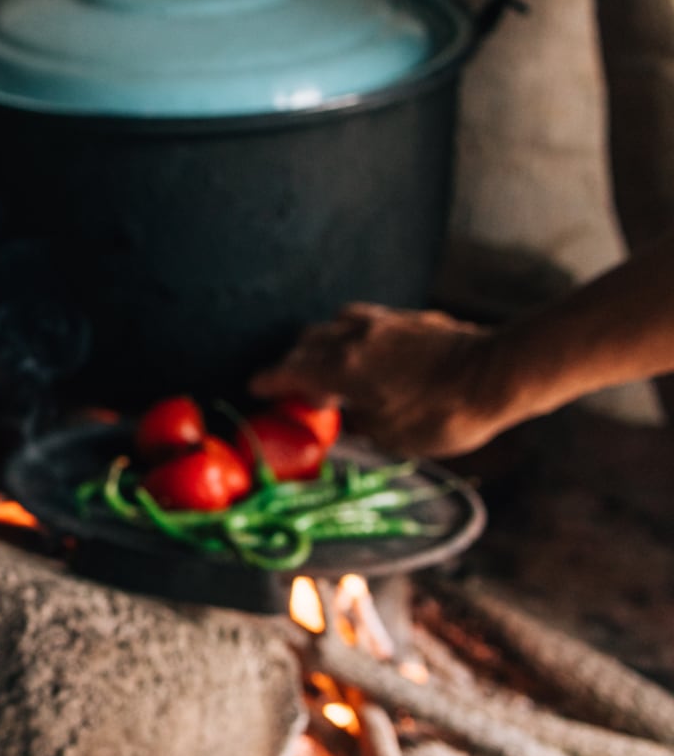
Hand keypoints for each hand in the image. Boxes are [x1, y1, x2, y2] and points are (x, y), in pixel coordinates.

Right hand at [250, 303, 518, 457]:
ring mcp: (382, 321)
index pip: (287, 371)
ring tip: (332, 366)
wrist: (500, 373)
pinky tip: (371, 353)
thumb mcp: (392, 437)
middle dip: (294, 362)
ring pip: (335, 325)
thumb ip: (360, 424)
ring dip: (325, 344)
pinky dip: (356, 337)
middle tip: (297, 386)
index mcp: (340, 367)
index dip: (267, 382)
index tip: (255, 389)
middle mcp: (353, 337)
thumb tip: (348, 420)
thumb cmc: (443, 414)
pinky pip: (367, 322)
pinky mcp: (410, 319)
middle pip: (305, 342)